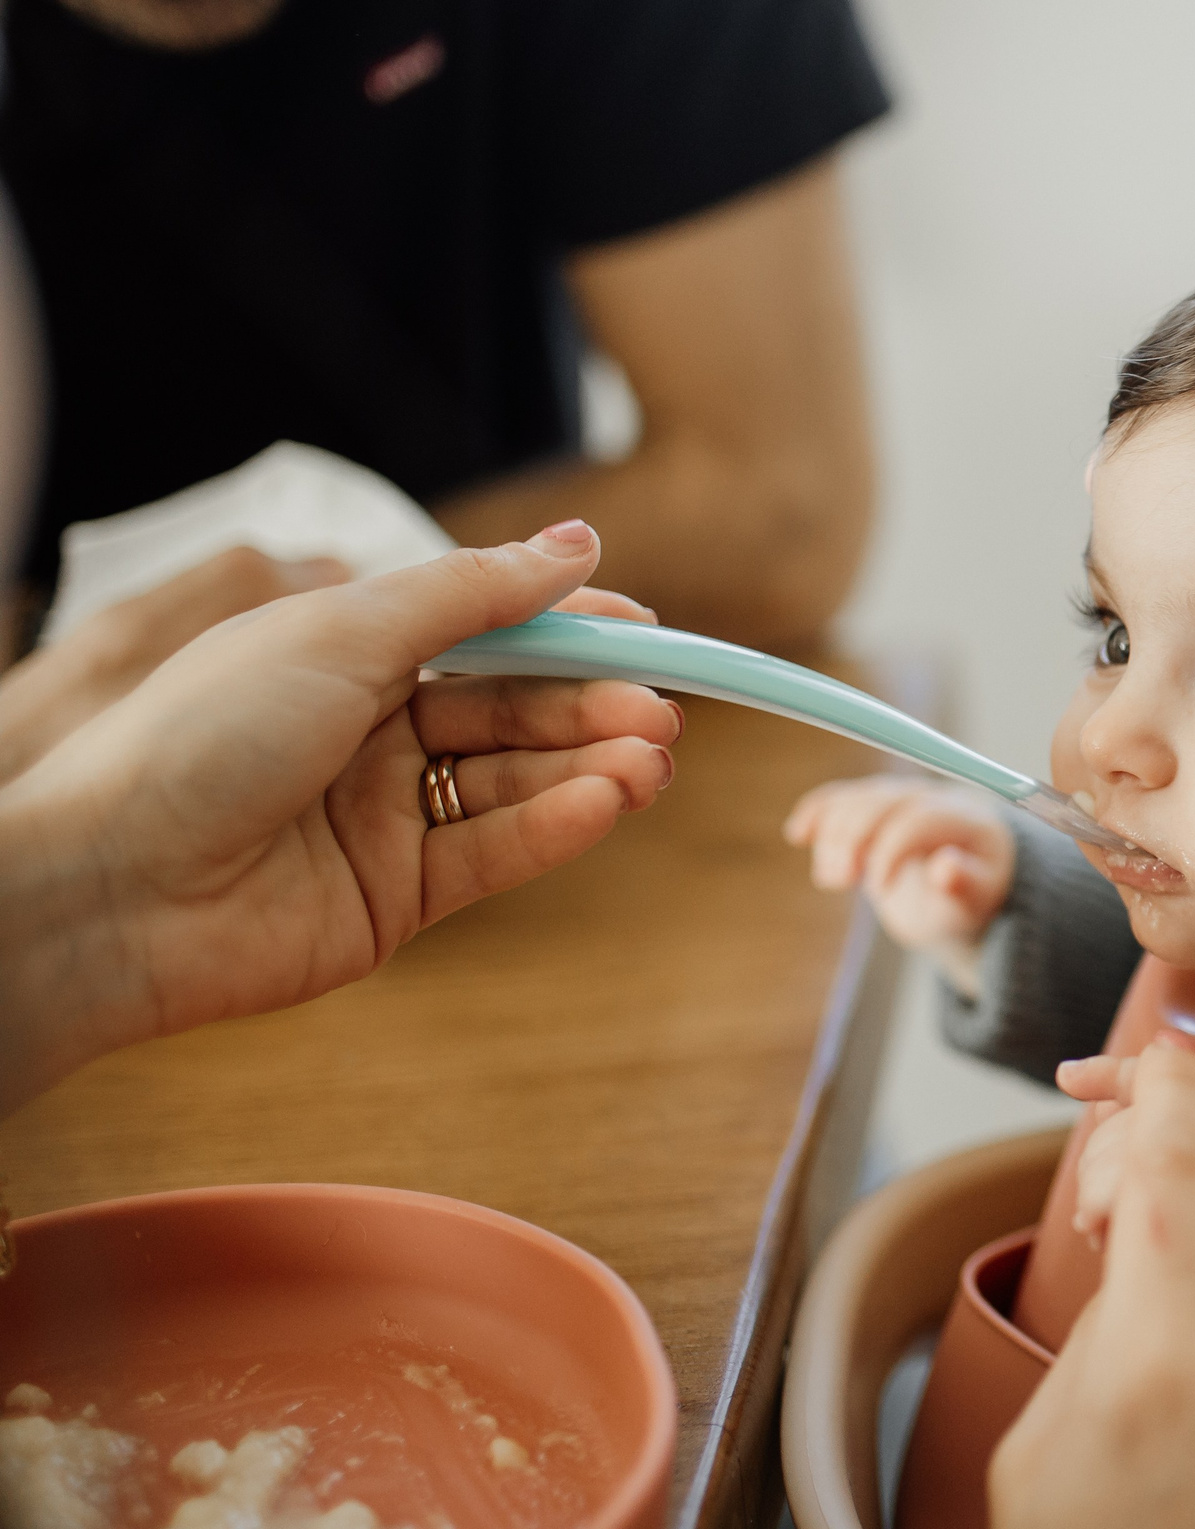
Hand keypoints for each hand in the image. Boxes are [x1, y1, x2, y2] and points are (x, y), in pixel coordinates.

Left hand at [0, 522, 680, 1113]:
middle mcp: (371, 732)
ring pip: (515, 784)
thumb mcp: (343, 633)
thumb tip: (578, 543)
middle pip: (513, 712)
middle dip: (592, 707)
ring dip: (589, 768)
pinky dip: (553, 828)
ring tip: (651, 761)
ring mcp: (385, 817)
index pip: (488, 634)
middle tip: (663, 711)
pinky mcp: (397, 898)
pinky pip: (492, 853)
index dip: (571, 632)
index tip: (649, 632)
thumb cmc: (200, 737)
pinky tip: (602, 804)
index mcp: (347, 655)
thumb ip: (471, 595)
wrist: (111, 888)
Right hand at [781, 776, 1014, 996]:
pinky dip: (818, 812)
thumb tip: (946, 868)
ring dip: (833, 834)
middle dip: (852, 837)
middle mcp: (930, 799)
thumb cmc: (975, 897)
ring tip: (833, 880)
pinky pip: (842, 799)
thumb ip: (964, 884)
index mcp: (962, 818)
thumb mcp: (975, 901)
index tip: (880, 890)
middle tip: (840, 881)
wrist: (966, 886)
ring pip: (856, 800)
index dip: (891, 848)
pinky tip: (798, 833)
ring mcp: (899, 799)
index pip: (918, 819)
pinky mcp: (874, 808)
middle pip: (881, 803)